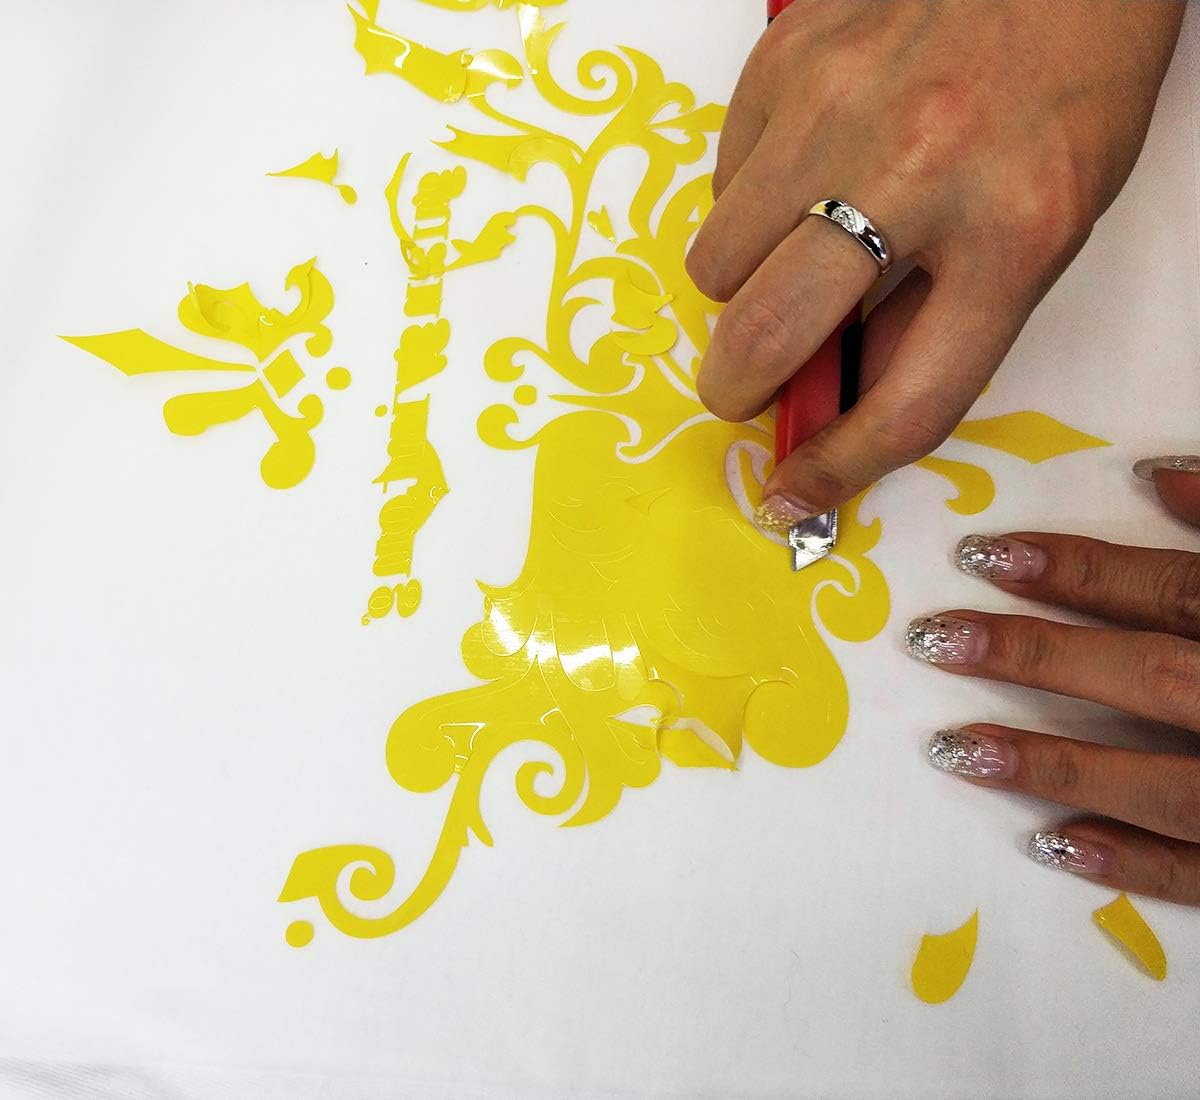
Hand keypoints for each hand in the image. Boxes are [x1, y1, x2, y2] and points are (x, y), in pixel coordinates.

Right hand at [687, 0, 1183, 523]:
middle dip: (737, 388)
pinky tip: (803, 171)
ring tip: (790, 253)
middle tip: (746, 385)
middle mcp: (918, 168)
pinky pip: (719, 181)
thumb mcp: (1042, 224)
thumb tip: (835, 390)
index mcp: (1014, 232)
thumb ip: (938, 318)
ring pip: (717, 265)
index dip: (838, 468)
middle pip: (770, 337)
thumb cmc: (1066, 85)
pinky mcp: (785, 58)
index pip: (905, 402)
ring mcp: (837, 106)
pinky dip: (747, 202)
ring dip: (741, 288)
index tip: (799, 493)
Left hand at [905, 457, 1199, 905]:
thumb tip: (1156, 478)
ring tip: (955, 748)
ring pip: (1168, 784)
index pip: (1177, 591)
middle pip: (1154, 676)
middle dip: (1040, 657)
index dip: (1078, 570)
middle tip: (937, 639)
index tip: (986, 554)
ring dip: (1057, 765)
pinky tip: (1052, 843)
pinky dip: (1135, 863)